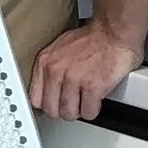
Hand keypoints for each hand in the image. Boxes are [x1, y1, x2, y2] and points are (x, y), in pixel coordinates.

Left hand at [26, 21, 141, 122]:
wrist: (113, 33)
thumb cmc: (91, 39)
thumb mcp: (59, 49)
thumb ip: (50, 68)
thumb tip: (45, 87)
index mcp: (44, 62)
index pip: (35, 99)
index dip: (48, 104)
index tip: (54, 104)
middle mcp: (55, 71)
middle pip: (51, 110)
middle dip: (63, 110)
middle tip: (73, 104)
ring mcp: (73, 79)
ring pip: (69, 114)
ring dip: (79, 111)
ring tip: (85, 102)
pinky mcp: (92, 86)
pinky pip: (88, 113)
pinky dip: (93, 110)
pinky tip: (95, 100)